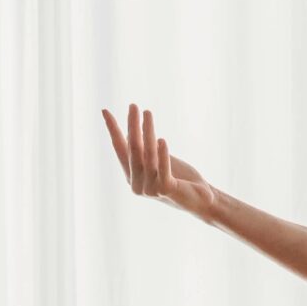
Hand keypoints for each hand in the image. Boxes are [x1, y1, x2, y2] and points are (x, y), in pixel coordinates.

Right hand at [102, 102, 217, 221]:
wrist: (201, 199)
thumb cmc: (180, 178)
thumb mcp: (158, 161)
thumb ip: (146, 150)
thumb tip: (134, 130)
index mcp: (132, 176)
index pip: (120, 148)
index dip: (113, 129)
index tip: (105, 111)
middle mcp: (137, 183)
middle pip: (132, 148)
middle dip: (132, 125)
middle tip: (133, 105)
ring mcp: (150, 189)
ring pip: (147, 155)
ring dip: (148, 132)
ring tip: (148, 113)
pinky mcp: (165, 190)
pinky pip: (163, 168)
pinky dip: (163, 154)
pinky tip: (162, 140)